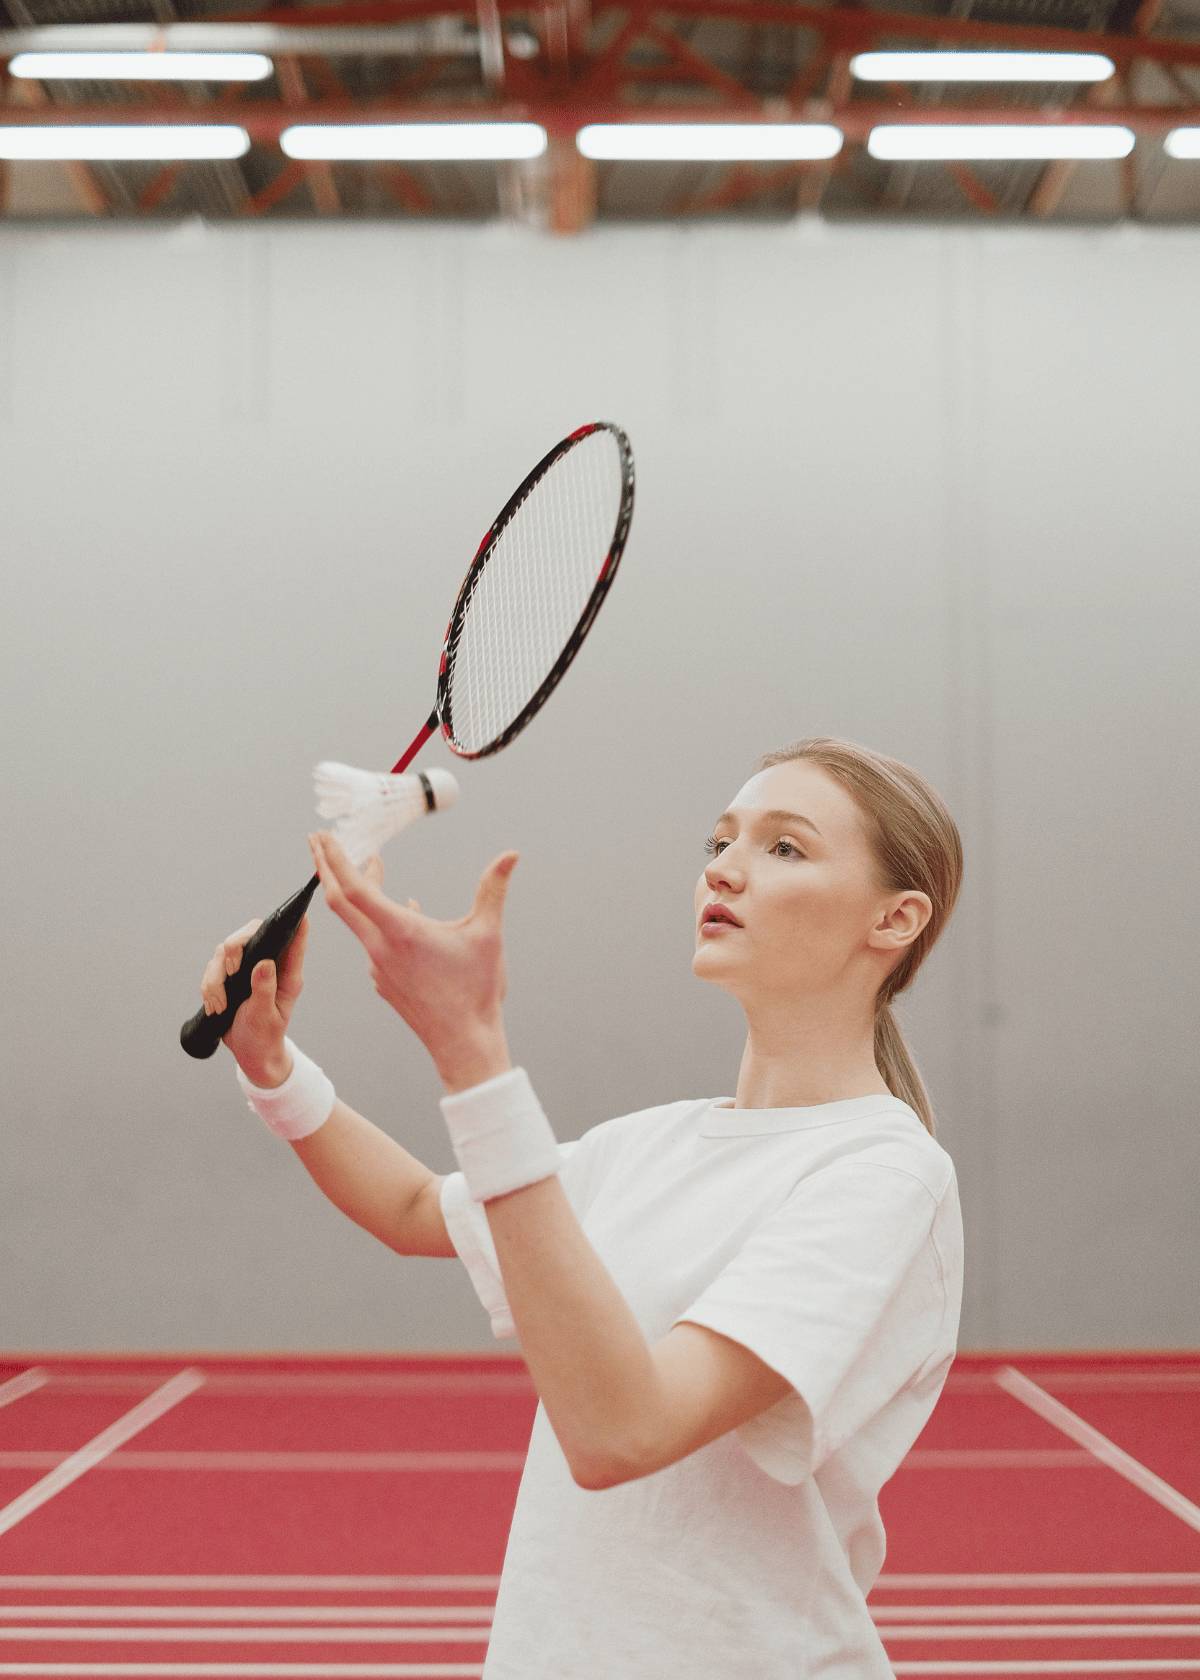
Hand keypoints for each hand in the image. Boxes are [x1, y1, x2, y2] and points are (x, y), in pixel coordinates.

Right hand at [200, 854, 384, 1085]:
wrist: (250, 1053)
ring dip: (216, 978)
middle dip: (234, 948)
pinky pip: (211, 969)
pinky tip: (214, 1006)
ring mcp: (245, 968)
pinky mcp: (227, 976)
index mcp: (286, 972)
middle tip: (231, 971)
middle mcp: (266, 964)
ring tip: (219, 1003)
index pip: (293, 939)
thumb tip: (263, 962)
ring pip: (224, 951)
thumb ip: (265, 989)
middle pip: (248, 934)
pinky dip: (208, 987)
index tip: (298, 910)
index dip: (295, 921)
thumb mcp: (267, 1016)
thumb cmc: (266, 1035)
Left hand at [307, 829, 516, 1084]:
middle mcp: (380, 948)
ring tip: (372, 866)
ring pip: (359, 921)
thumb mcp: (488, 934)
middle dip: (327, 867)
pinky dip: (378, 918)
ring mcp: (378, 967)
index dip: (336, 859)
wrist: (463, 1044)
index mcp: (399, 932)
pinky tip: (404, 909)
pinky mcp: (385, 981)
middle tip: (318, 840)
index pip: (355, 888)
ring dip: (359, 891)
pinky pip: (374, 941)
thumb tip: (511, 855)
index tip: (323, 836)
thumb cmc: (476, 992)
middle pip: (340, 902)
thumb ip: (494, 890)